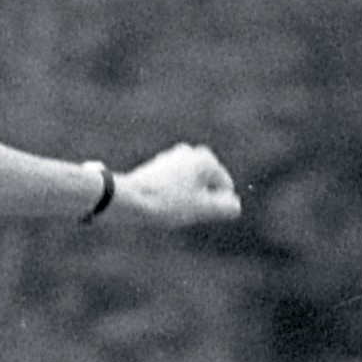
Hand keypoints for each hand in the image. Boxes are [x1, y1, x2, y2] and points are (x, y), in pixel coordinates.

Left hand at [112, 143, 241, 226]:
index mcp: (206, 158)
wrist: (127, 199)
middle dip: (197, 201)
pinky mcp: (155, 167)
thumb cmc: (167, 203)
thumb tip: (234, 205)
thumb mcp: (203, 209)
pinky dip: (169, 196)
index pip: (224, 190)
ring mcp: (170, 158)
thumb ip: (226, 207)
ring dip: (183, 200)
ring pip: (188, 188)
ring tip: (166, 204)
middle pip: (206, 187)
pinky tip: (156, 201)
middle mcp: (190, 152)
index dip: (210, 207)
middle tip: (178, 208)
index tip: (189, 208)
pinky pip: (172, 187)